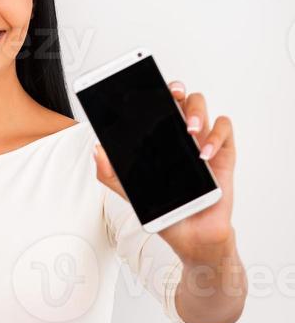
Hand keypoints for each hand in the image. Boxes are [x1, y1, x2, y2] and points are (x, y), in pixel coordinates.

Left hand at [93, 80, 236, 261]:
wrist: (192, 237)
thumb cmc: (166, 213)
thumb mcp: (131, 194)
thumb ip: (111, 175)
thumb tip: (96, 151)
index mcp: (159, 140)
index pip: (156, 106)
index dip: (151, 91)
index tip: (142, 84)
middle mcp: (181, 136)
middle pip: (181, 97)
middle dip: (176, 89)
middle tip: (171, 97)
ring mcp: (203, 142)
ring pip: (202, 106)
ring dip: (196, 111)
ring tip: (188, 129)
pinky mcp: (223, 154)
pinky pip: (225, 129)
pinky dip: (215, 136)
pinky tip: (203, 153)